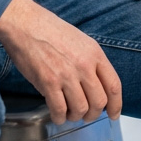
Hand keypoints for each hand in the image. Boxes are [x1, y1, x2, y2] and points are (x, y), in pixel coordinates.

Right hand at [0, 0, 121, 124]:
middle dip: (93, 114)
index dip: (115, 105)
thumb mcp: (79, 40)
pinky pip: (60, 110)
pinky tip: (57, 114)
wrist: (25, 23)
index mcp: (94, 53)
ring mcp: (66, 74)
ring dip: (75, 116)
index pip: (114, 86)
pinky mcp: (48, 82)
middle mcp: (84, 65)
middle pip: (99, 102)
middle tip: (85, 114)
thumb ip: (90, 62)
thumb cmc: (49, 30)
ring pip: (81, 109)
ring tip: (69, 112)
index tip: (113, 114)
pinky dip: (59, 117)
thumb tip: (95, 86)